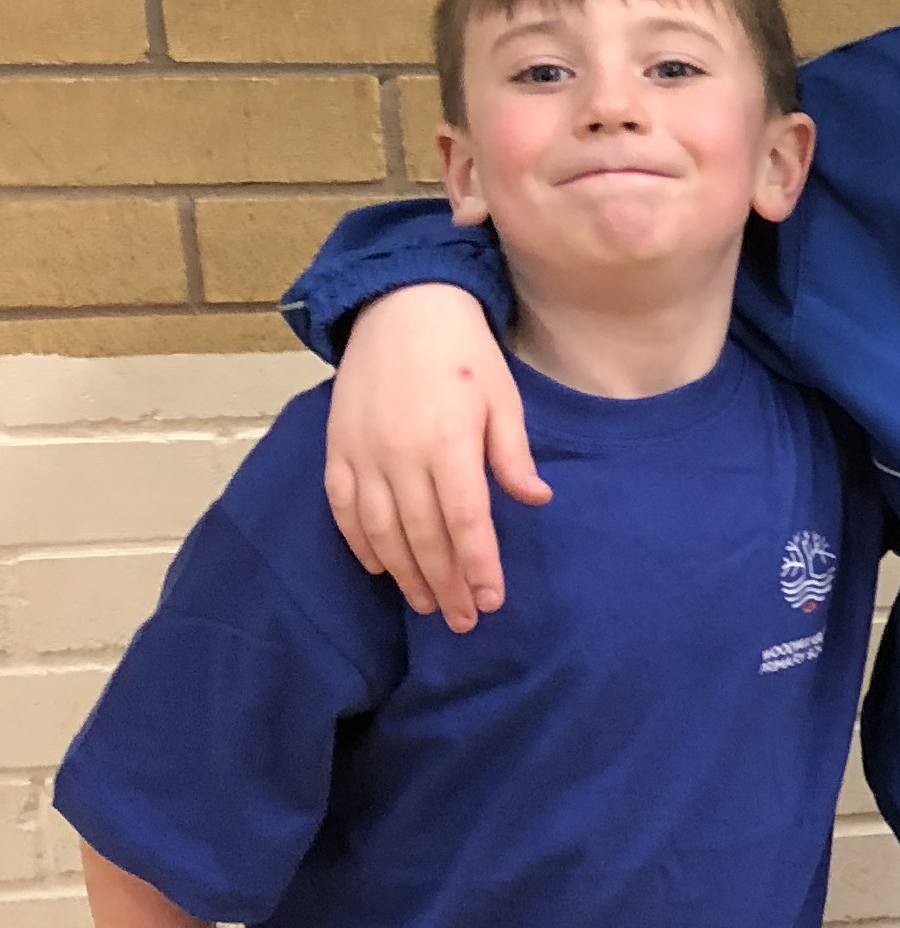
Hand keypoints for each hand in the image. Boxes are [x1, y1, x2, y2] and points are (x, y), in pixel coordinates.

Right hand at [324, 283, 546, 628]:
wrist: (399, 306)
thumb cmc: (463, 352)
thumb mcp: (503, 398)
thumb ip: (512, 455)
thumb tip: (535, 500)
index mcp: (448, 442)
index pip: (465, 521)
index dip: (478, 566)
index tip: (490, 601)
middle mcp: (400, 454)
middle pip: (423, 537)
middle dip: (444, 584)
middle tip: (461, 621)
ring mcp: (362, 453)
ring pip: (381, 531)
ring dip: (404, 573)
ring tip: (426, 604)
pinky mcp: (336, 448)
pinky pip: (343, 508)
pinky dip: (360, 543)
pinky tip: (380, 568)